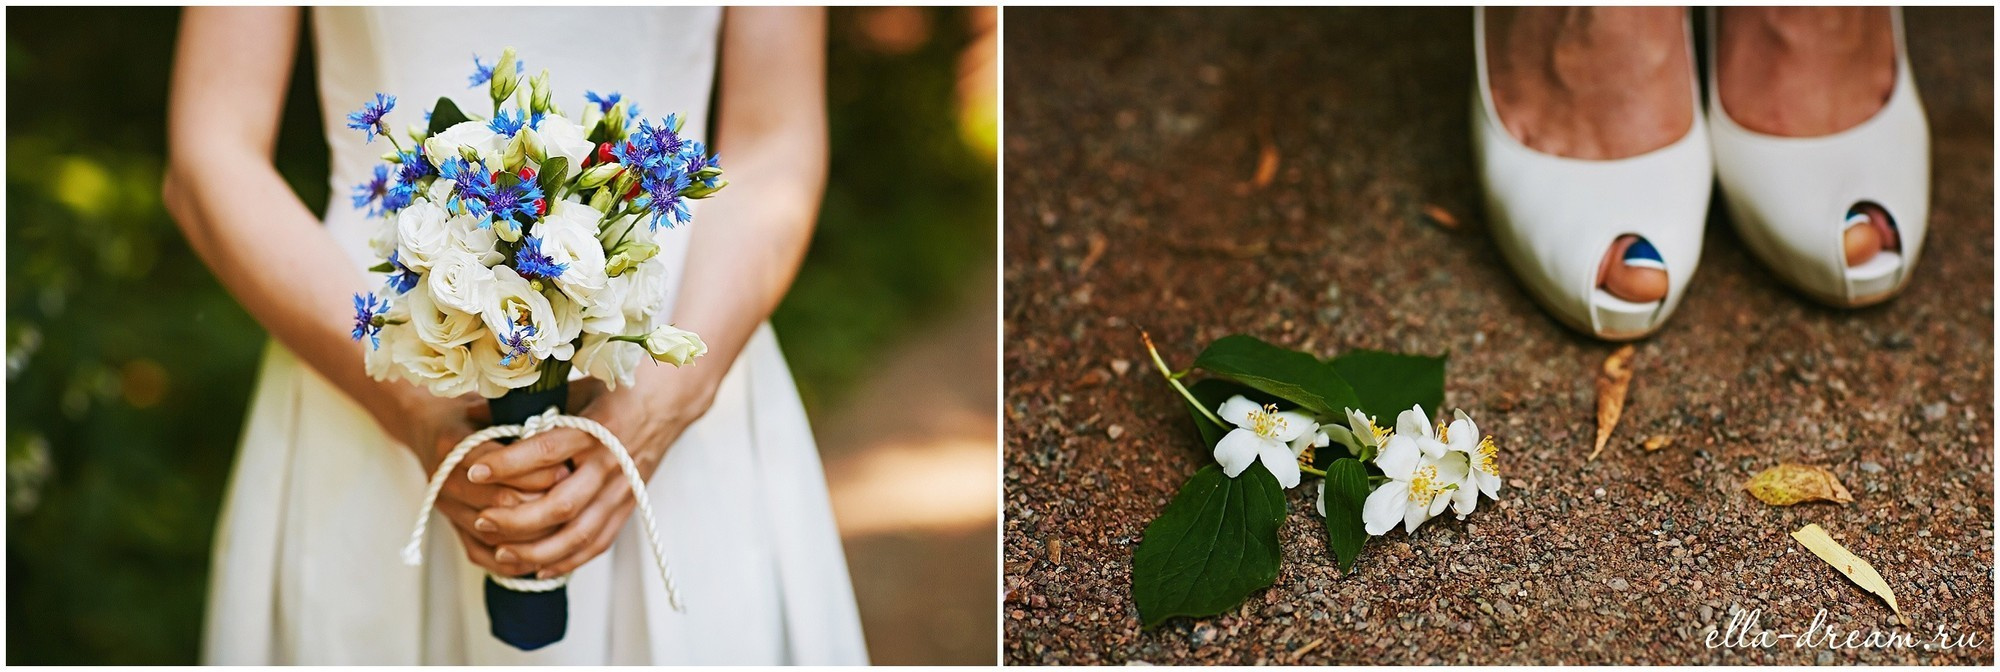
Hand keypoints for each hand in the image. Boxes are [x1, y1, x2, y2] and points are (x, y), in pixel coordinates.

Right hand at [371, 382, 570, 575]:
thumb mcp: (490, 404)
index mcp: (452, 444)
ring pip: (492, 534)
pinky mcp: (450, 526)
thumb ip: (518, 416)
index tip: (568, 469)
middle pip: (498, 505)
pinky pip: (480, 553)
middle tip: (574, 501)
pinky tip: (540, 559)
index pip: (499, 468)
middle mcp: (444, 480)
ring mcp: (445, 508)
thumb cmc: (470, 412)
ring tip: (566, 529)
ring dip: (531, 537)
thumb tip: (562, 427)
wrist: (426, 426)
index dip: (536, 472)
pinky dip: (510, 561)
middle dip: (540, 505)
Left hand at [466, 369, 718, 577]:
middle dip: (516, 519)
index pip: (545, 451)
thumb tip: (480, 419)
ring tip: (501, 553)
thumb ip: (534, 409)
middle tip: (481, 520)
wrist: (667, 402)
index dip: (507, 464)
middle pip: (560, 504)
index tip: (473, 471)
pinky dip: (568, 561)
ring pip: (578, 534)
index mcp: (595, 428)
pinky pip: (598, 543)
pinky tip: (538, 569)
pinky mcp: (628, 507)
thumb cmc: (614, 391)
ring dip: (537, 550)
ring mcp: (622, 490)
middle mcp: (610, 463)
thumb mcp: (574, 389)